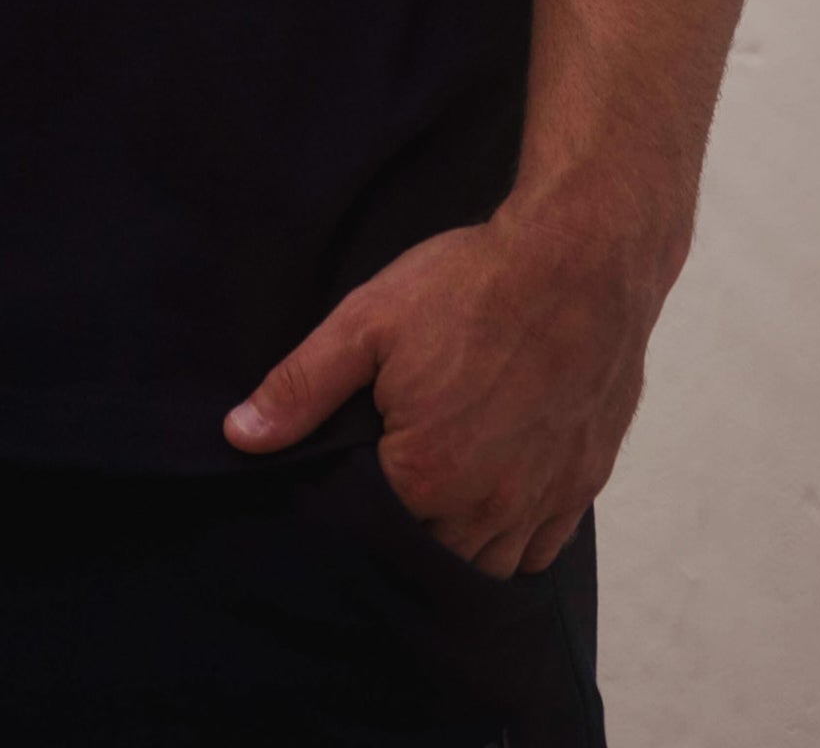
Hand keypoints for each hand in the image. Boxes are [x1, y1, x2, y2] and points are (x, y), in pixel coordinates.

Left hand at [221, 203, 668, 576]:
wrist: (579, 258)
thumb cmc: (470, 286)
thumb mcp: (367, 321)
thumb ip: (301, 387)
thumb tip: (237, 436)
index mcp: (427, 479)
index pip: (372, 532)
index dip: (357, 505)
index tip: (356, 464)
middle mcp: (488, 508)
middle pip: (432, 554)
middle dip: (408, 526)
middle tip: (397, 469)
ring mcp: (542, 500)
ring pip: (489, 562)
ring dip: (460, 539)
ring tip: (441, 484)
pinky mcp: (582, 483)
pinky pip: (540, 548)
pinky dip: (514, 536)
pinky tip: (494, 492)